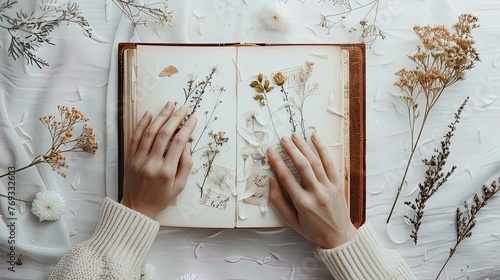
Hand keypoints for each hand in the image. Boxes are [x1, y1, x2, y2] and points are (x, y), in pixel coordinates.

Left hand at [121, 102, 196, 217]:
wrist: (136, 208)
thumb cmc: (161, 198)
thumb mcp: (179, 186)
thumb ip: (185, 165)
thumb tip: (185, 144)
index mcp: (166, 171)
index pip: (178, 143)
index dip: (187, 128)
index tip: (193, 118)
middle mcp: (151, 163)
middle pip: (164, 134)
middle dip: (175, 118)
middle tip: (183, 108)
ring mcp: (138, 159)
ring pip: (150, 132)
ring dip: (160, 116)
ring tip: (169, 105)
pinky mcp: (129, 158)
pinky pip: (135, 137)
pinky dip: (142, 124)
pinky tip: (149, 114)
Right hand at [266, 132, 355, 248]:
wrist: (339, 236)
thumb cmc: (313, 229)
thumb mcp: (291, 221)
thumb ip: (278, 201)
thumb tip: (272, 180)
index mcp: (302, 203)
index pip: (286, 177)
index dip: (277, 161)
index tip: (270, 151)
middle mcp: (316, 193)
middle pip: (302, 165)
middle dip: (291, 149)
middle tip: (282, 139)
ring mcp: (329, 187)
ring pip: (315, 161)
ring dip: (304, 146)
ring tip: (294, 136)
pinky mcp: (338, 184)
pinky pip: (330, 163)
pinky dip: (322, 149)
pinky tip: (315, 138)